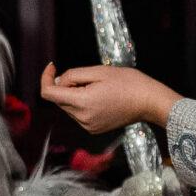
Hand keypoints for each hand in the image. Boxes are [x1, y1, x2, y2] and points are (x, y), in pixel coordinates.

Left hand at [41, 62, 178, 135]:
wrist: (149, 102)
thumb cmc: (128, 83)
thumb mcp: (98, 70)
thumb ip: (73, 75)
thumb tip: (58, 81)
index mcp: (82, 102)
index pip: (48, 93)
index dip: (46, 77)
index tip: (53, 66)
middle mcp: (82, 118)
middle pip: (58, 99)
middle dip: (65, 85)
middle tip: (87, 76)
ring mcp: (88, 126)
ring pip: (67, 106)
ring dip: (73, 94)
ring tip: (97, 87)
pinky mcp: (93, 129)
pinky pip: (78, 114)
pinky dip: (81, 104)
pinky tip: (99, 98)